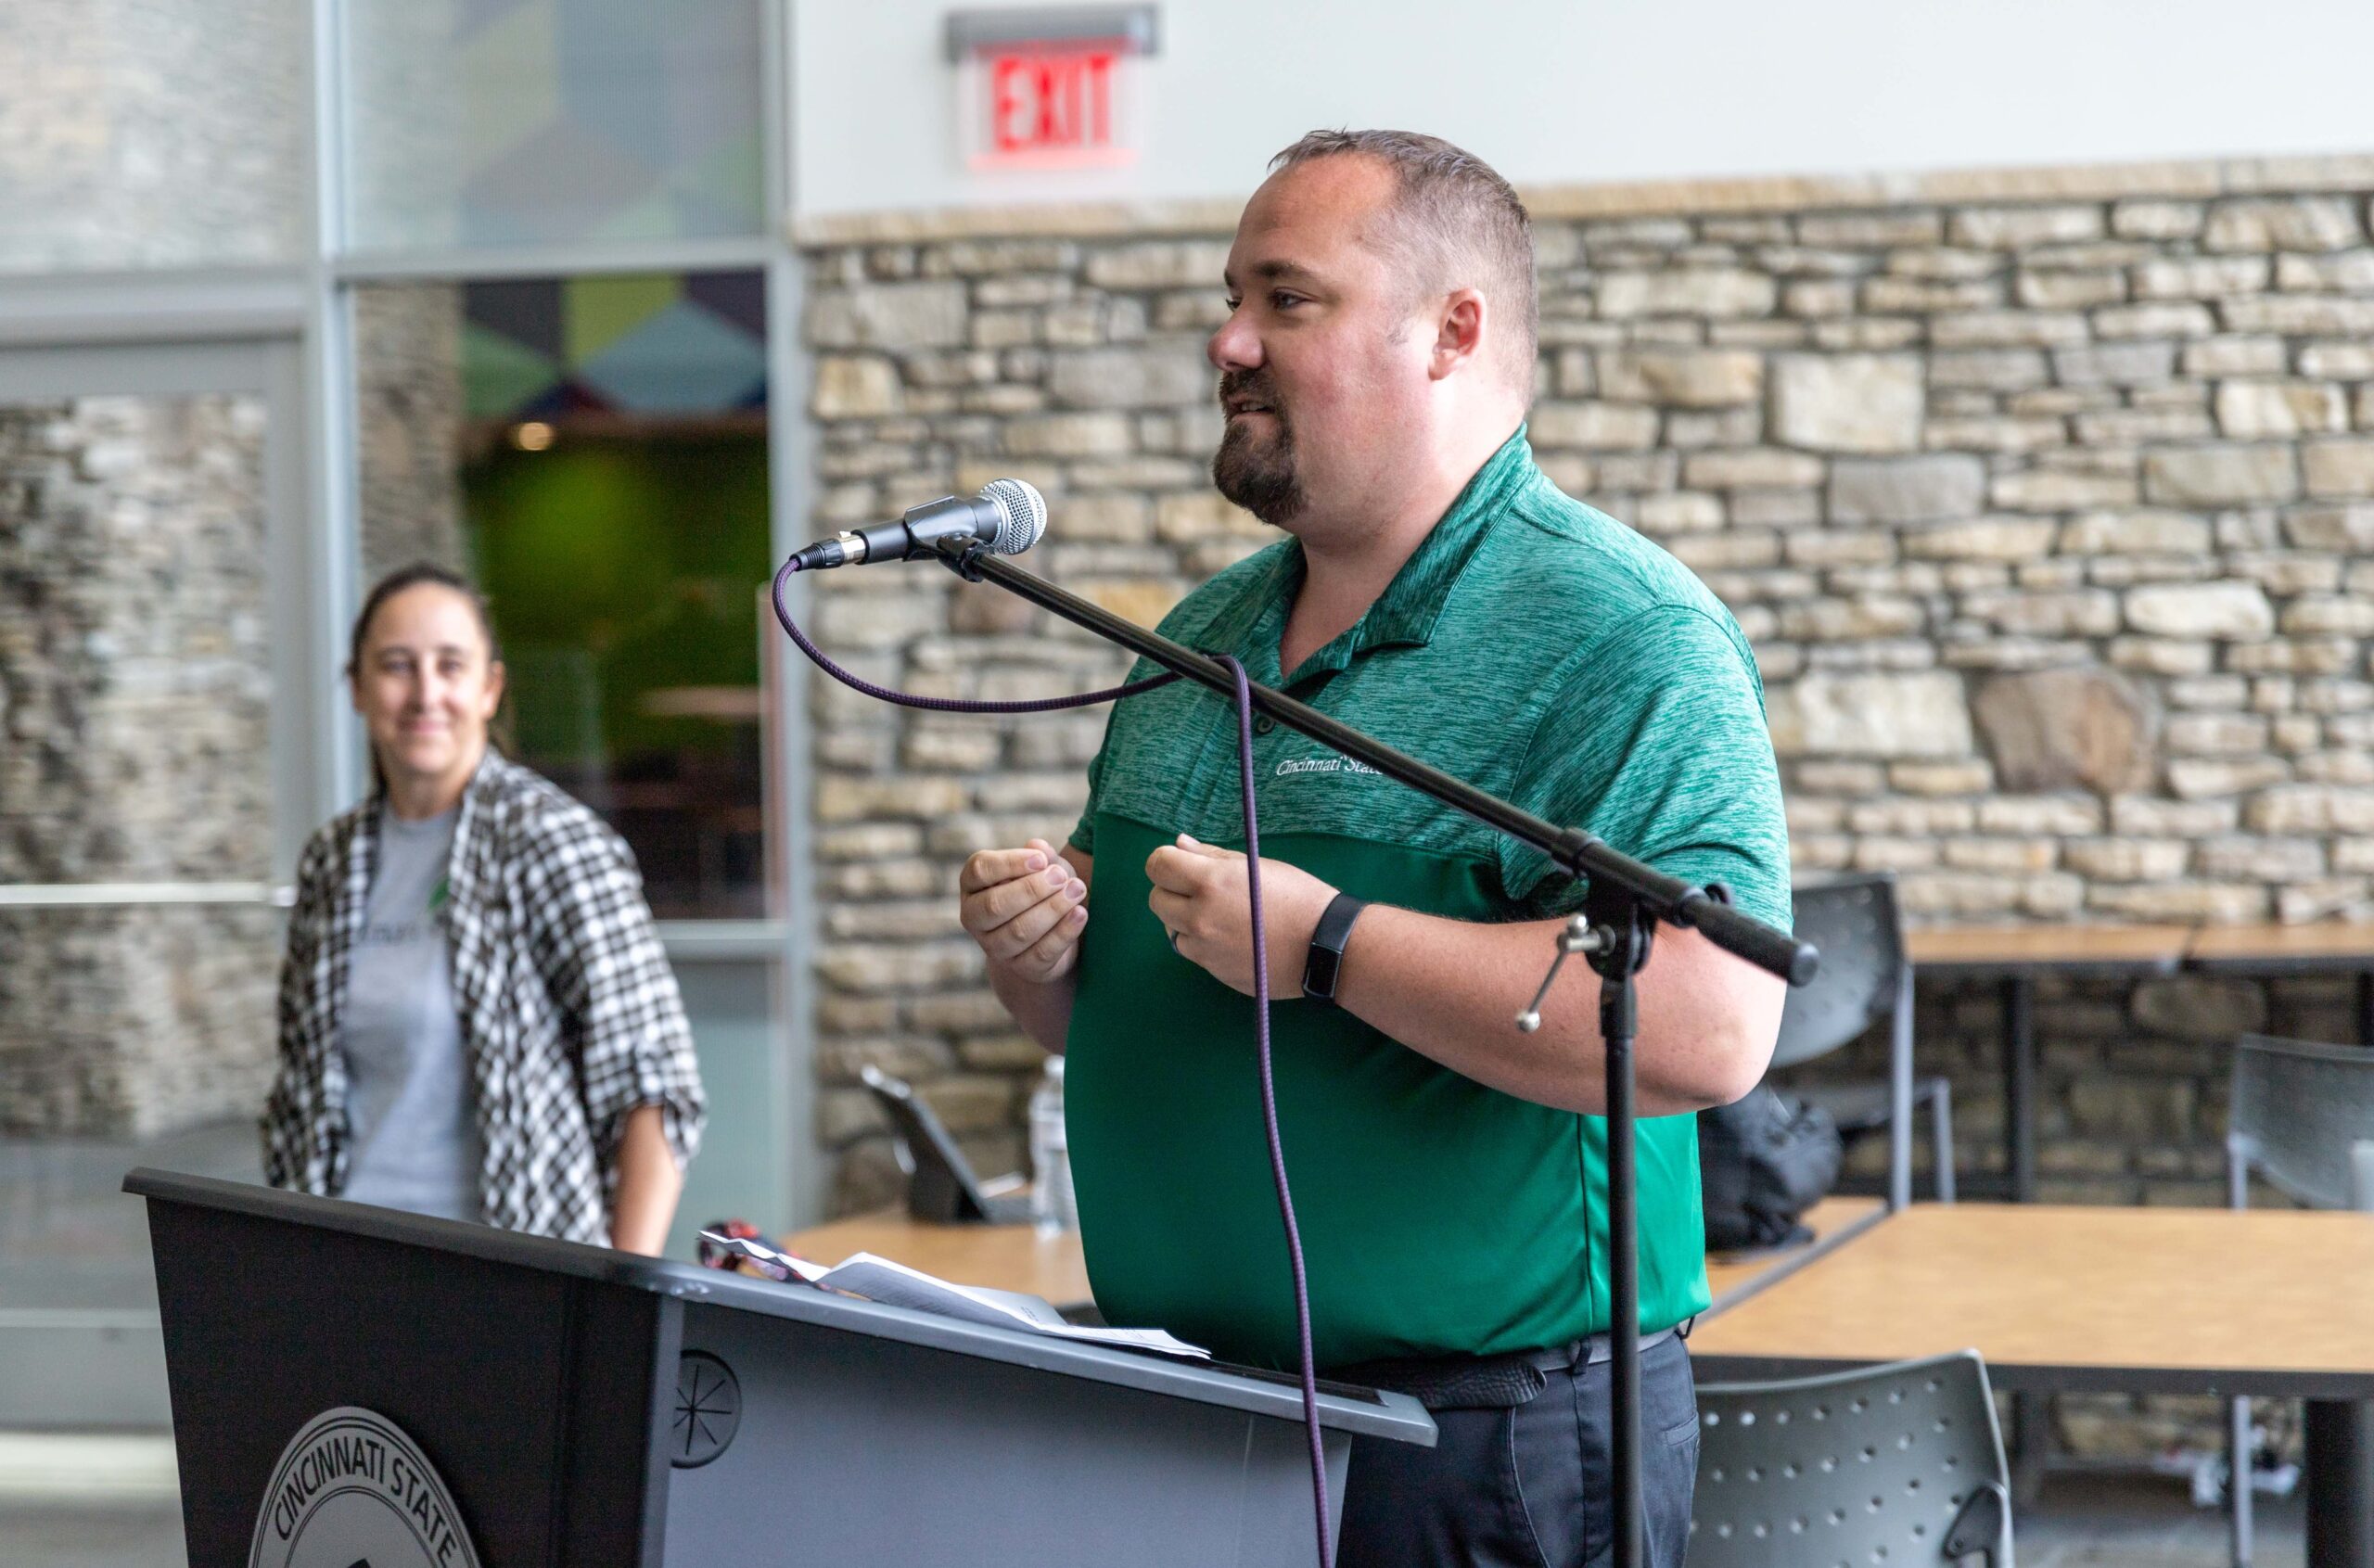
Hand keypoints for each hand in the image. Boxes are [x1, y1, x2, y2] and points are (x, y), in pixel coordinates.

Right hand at [960, 838, 1088, 983]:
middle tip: (1061, 876)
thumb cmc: (1041, 890)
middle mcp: (975, 918)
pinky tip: (1080, 914)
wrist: (1050, 934)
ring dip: (1052, 909)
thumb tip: (1037, 846)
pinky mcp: (1022, 968)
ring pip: (1019, 931)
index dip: (1009, 863)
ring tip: (1077, 890)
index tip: (1041, 859)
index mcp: (972, 885)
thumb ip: (1041, 856)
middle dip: (1032, 889)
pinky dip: (1064, 932)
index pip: (979, 871)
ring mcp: (995, 947)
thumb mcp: (1043, 868)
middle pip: (995, 905)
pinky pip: (1041, 952)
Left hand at [1145, 834, 1336, 997]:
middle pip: (1157, 899)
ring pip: (1171, 930)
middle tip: (1202, 889)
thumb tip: (1179, 844)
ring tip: (1220, 915)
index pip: (1158, 865)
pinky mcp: (1215, 973)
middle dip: (1172, 890)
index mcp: (1210, 883)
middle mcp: (1200, 918)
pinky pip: (1193, 952)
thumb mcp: (1254, 865)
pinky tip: (1231, 937)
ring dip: (1185, 919)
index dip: (1167, 860)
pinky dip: (1201, 943)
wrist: (1325, 946)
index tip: (1183, 862)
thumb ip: (1211, 856)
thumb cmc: (1296, 895)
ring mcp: (1205, 950)